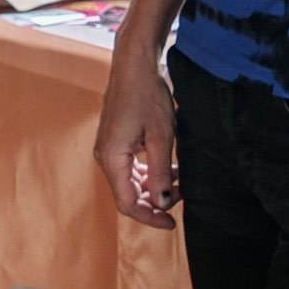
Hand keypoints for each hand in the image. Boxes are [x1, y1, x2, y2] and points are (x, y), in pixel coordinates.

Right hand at [94, 50, 180, 228]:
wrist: (134, 64)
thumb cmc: (147, 95)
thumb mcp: (162, 137)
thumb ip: (161, 173)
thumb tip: (164, 204)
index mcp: (111, 158)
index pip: (128, 202)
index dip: (150, 217)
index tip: (172, 223)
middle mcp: (104, 156)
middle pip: (128, 194)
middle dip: (155, 201)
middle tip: (183, 197)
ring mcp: (108, 148)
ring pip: (130, 182)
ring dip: (154, 187)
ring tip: (181, 181)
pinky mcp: (115, 141)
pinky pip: (130, 167)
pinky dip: (150, 173)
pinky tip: (171, 168)